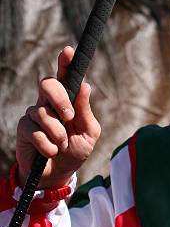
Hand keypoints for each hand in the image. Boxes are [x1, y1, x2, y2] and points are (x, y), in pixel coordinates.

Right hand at [16, 46, 100, 188]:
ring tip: (61, 144)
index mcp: (67, 101)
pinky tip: (50, 152)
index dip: (65, 63)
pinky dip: (48, 145)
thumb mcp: (88, 133)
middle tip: (69, 117)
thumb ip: (85, 111)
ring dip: (58, 133)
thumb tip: (85, 86)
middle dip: (60, 98)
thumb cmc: (75, 150)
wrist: (59, 174)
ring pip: (43, 113)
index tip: (68, 52)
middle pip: (47, 84)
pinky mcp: (24, 130)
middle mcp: (48, 103)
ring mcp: (34, 115)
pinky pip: (36, 132)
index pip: (65, 77)